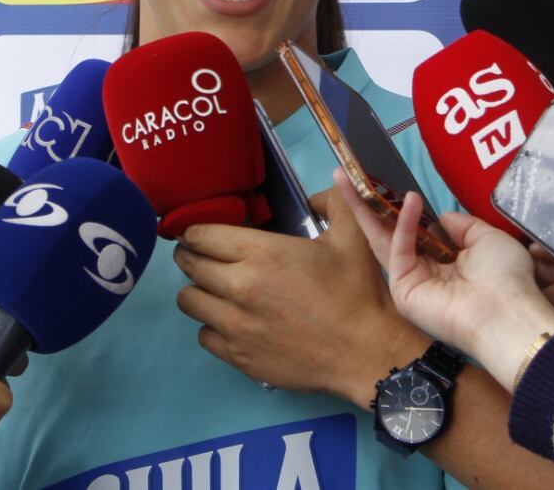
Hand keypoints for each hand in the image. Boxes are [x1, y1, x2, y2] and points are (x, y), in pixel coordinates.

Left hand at [173, 185, 427, 403]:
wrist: (365, 352)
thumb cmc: (357, 292)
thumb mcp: (353, 235)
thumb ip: (333, 201)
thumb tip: (314, 196)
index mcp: (260, 253)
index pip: (200, 235)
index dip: (197, 231)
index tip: (202, 233)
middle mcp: (238, 287)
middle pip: (188, 266)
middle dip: (192, 256)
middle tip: (206, 257)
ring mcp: (234, 325)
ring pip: (188, 301)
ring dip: (198, 291)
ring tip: (216, 290)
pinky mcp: (237, 356)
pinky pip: (203, 335)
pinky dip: (212, 326)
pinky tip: (233, 321)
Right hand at [336, 173, 553, 391]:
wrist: (506, 313)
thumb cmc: (506, 278)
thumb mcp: (489, 238)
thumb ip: (463, 225)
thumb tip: (442, 217)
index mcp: (448, 262)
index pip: (417, 231)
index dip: (403, 209)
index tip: (391, 184)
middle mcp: (426, 271)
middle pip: (388, 231)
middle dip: (367, 204)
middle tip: (345, 176)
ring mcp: (410, 281)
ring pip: (381, 238)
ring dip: (364, 208)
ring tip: (345, 177)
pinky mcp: (403, 289)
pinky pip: (399, 249)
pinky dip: (403, 223)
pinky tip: (410, 201)